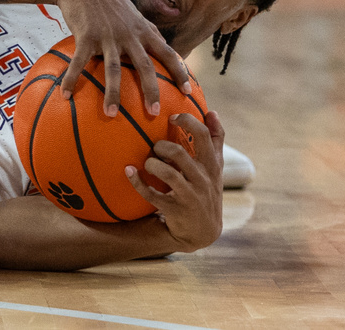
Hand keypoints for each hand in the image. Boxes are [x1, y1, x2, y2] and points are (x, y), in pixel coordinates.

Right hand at [55, 0, 191, 115]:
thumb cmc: (107, 0)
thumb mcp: (132, 12)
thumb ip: (145, 29)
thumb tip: (161, 44)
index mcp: (142, 30)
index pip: (167, 53)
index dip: (179, 72)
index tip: (187, 91)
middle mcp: (128, 34)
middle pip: (145, 66)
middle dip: (151, 91)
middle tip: (155, 113)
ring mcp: (107, 36)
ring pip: (114, 69)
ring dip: (113, 94)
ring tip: (111, 114)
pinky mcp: (86, 36)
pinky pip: (79, 62)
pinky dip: (71, 79)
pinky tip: (65, 95)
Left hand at [127, 111, 223, 252]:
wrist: (203, 233)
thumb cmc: (206, 190)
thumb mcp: (215, 167)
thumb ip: (215, 140)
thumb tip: (212, 111)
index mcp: (212, 165)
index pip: (204, 135)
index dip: (187, 121)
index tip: (172, 117)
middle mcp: (203, 179)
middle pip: (179, 153)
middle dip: (162, 146)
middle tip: (156, 147)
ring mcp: (190, 196)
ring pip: (167, 174)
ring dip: (152, 163)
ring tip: (148, 162)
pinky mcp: (176, 209)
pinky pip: (152, 194)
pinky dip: (138, 182)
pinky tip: (129, 172)